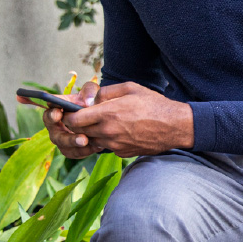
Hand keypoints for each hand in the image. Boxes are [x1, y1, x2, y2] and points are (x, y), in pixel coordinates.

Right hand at [17, 82, 100, 159]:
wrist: (101, 122)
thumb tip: (88, 101)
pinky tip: (96, 146)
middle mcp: (54, 123)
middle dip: (54, 121)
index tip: (53, 107)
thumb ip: (89, 91)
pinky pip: (73, 152)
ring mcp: (61, 138)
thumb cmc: (90, 104)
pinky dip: (84, 151)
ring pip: (61, 142)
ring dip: (72, 141)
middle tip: (59, 116)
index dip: (34, 100)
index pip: (43, 103)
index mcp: (56, 107)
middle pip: (49, 123)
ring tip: (84, 139)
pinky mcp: (70, 149)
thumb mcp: (91, 93)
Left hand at [61, 82, 193, 157]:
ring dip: (93, 132)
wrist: (173, 126)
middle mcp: (107, 131)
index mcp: (107, 113)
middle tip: (85, 116)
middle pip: (79, 132)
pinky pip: (106, 146)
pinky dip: (107, 140)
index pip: (73, 120)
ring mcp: (114, 144)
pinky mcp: (121, 152)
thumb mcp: (129, 88)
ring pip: (92, 140)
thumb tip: (89, 99)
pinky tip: (120, 131)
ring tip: (107, 122)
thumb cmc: (153, 104)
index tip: (71, 112)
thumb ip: (105, 92)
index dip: (69, 116)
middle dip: (79, 124)